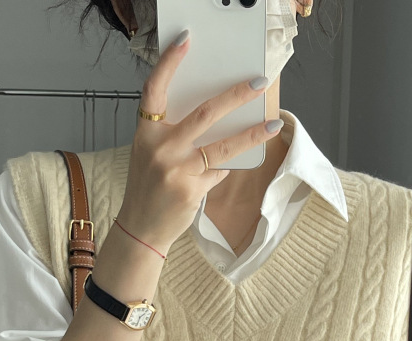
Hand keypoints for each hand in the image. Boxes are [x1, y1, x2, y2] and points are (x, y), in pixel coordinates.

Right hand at [116, 30, 282, 252]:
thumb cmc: (148, 188)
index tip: (186, 41)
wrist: (141, 228)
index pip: (154, 89)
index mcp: (146, 133)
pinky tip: (228, 167)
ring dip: (251, 134)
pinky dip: (225, 168)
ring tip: (271, 125)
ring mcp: (177, 170)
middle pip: (205, 113)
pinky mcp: (192, 189)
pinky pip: (219, 171)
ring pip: (223, 145)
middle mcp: (160, 148)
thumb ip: (174, 134)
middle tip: (258, 83)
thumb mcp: (150, 154)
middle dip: (236, 96)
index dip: (169, 63)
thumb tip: (216, 117)